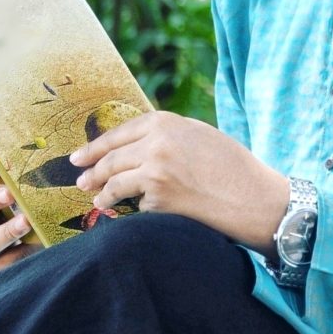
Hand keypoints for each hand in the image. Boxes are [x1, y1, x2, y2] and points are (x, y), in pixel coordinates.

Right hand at [0, 160, 40, 273]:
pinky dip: (20, 253)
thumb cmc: (25, 203)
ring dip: (5, 231)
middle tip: (9, 193)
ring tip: (26, 221)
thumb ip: (18, 173)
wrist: (38, 239)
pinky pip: (6, 264)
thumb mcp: (19, 187)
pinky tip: (35, 243)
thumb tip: (36, 145)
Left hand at [70, 111, 288, 254]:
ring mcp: (154, 172)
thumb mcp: (197, 134)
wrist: (253, 196)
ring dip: (102, 193)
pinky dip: (133, 208)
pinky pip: (136, 204)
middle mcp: (155, 143)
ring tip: (96, 199)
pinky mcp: (158, 200)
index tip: (80, 155)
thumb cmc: (231, 165)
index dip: (96, 146)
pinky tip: (131, 212)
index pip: (118, 132)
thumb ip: (166, 134)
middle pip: (111, 158)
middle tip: (79, 179)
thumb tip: (133, 145)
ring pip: (114, 183)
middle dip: (91, 171)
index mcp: (165, 122)